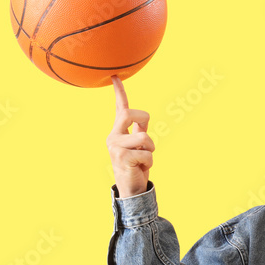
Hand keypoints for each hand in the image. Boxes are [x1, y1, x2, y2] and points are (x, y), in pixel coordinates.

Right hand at [106, 75, 153, 197]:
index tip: (116, 76)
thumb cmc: (136, 165)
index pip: (120, 108)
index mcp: (118, 131)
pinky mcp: (121, 158)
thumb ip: (140, 131)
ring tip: (142, 159)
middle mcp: (113, 136)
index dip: (119, 92)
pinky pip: (146, 154)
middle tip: (145, 138)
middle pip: (130, 114)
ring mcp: (115, 147)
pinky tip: (139, 167)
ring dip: (150, 150)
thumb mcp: (139, 145)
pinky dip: (149, 162)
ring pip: (144, 137)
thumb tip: (143, 119)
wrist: (130, 188)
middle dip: (143, 120)